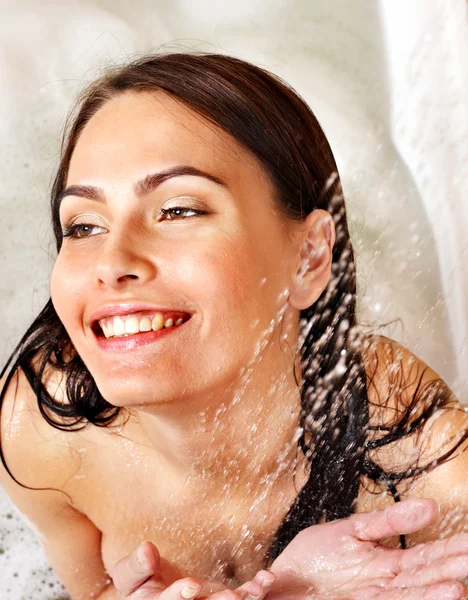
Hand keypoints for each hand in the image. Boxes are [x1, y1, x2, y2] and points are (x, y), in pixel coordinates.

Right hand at [110, 540, 275, 599]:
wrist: (155, 584)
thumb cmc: (141, 578)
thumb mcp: (130, 574)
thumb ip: (135, 566)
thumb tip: (146, 549)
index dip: (178, 597)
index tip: (191, 585)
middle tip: (233, 598)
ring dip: (242, 599)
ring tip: (257, 590)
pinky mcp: (221, 599)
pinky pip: (241, 596)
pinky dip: (254, 589)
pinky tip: (267, 580)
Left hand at [269, 498, 467, 599]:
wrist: (282, 582)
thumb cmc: (315, 558)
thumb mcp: (353, 530)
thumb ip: (389, 521)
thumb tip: (429, 506)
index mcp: (386, 565)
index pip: (426, 557)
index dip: (450, 551)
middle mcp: (384, 587)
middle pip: (423, 580)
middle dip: (449, 572)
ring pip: (408, 598)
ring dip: (432, 595)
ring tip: (456, 588)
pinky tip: (426, 597)